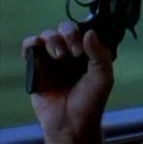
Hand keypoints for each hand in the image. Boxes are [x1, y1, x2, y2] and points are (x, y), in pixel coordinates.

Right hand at [21, 22, 113, 143]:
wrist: (71, 121)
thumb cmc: (91, 100)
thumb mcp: (104, 76)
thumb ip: (100, 53)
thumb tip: (89, 33)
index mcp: (88, 52)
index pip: (84, 30)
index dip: (84, 32)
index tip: (84, 48)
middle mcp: (70, 52)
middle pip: (65, 29)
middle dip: (69, 34)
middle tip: (74, 52)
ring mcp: (52, 58)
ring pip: (48, 35)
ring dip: (53, 40)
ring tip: (59, 56)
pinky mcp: (36, 66)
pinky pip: (30, 47)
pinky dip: (31, 43)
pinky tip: (37, 48)